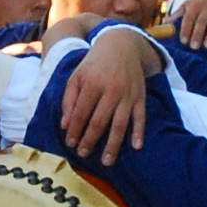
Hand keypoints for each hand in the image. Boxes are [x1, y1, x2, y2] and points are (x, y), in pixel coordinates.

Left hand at [58, 25, 154, 166]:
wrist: (122, 45)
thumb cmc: (94, 63)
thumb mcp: (77, 76)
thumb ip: (69, 99)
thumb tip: (65, 125)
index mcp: (92, 84)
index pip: (81, 113)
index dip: (75, 130)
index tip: (70, 144)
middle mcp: (111, 90)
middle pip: (99, 122)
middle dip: (90, 140)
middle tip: (83, 154)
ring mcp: (128, 94)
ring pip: (120, 124)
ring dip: (113, 145)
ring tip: (107, 161)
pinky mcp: (140, 96)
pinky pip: (141, 117)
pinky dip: (139, 132)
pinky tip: (136, 146)